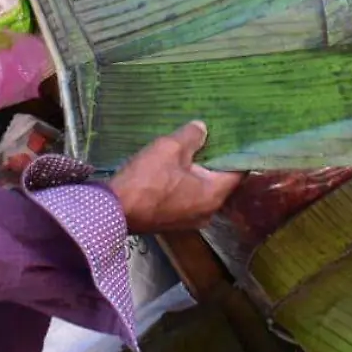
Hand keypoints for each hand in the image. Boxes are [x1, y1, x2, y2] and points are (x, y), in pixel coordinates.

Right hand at [109, 122, 241, 233]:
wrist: (113, 212)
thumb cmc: (146, 180)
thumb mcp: (169, 148)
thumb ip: (191, 136)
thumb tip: (202, 129)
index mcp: (214, 195)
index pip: (238, 171)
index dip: (237, 152)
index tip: (234, 136)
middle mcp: (208, 212)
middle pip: (221, 182)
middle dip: (216, 160)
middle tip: (213, 138)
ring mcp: (191, 220)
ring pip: (203, 191)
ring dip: (199, 172)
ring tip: (193, 150)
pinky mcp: (174, 222)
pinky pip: (189, 199)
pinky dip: (187, 184)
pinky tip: (176, 168)